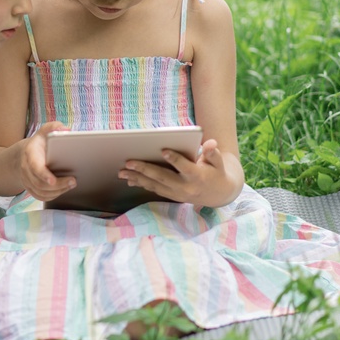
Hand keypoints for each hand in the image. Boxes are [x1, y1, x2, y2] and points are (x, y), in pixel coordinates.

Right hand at [20, 121, 76, 201]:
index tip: (53, 181)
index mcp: (30, 154)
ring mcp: (27, 180)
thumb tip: (66, 129)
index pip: (35, 167)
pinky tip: (63, 190)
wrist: (25, 154)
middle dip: (58, 185)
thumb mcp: (45, 131)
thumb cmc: (40, 143)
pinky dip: (53, 196)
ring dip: (58, 191)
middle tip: (73, 181)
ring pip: (41, 192)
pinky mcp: (30, 188)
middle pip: (39, 183)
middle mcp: (26, 169)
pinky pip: (40, 197)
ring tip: (71, 185)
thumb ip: (54, 127)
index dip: (44, 175)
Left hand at [119, 138, 234, 206]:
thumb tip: (210, 143)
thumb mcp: (218, 162)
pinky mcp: (172, 196)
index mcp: (197, 176)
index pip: (185, 167)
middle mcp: (185, 187)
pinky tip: (129, 179)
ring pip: (155, 185)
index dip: (175, 159)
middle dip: (145, 169)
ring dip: (137, 178)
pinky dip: (141, 184)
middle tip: (129, 162)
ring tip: (121, 172)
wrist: (218, 194)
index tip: (164, 150)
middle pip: (163, 177)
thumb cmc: (216, 172)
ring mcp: (177, 194)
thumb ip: (212, 153)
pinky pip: (154, 190)